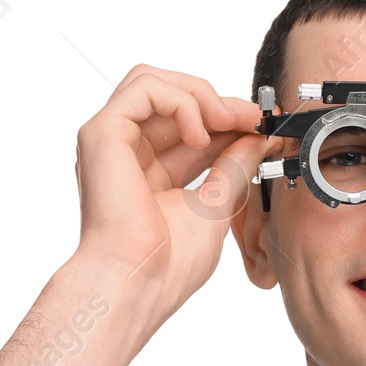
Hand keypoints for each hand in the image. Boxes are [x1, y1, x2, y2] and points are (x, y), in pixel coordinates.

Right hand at [73, 64, 266, 310]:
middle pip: (170, 96)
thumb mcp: (215, 206)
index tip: (263, 125)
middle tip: (254, 119)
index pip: (188, 126)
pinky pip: (144, 88)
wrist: (139, 284)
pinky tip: (201, 135)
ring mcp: (111, 140)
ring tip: (229, 122)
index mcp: (149, 171)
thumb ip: (233, 168)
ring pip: (154, 81)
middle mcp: (126, 152)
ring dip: (200, 95)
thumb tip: (258, 138)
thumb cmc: (168, 264)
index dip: (227, 118)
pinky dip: (181, 102)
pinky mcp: (102, 132)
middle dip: (219, 102)